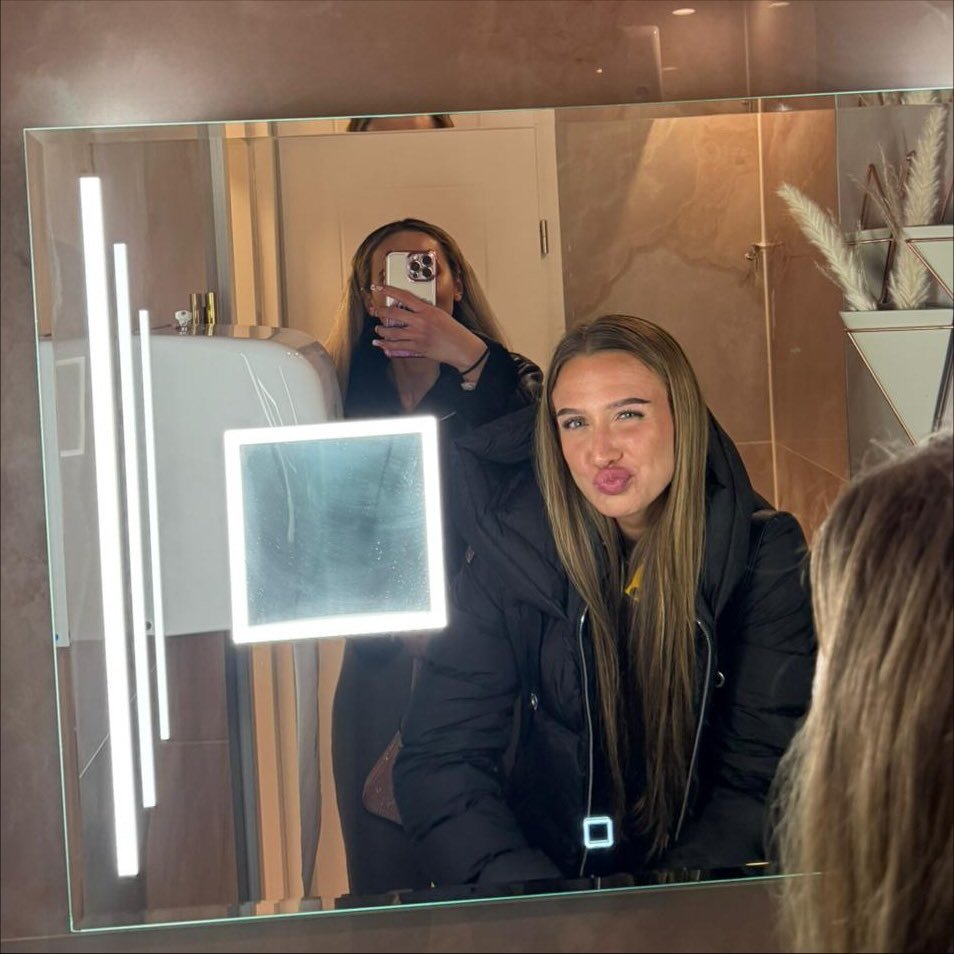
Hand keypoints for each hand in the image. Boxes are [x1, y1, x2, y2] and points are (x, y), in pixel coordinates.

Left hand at [369, 283, 486, 371]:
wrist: (462, 347)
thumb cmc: (454, 331)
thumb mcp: (441, 314)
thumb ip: (426, 311)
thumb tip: (413, 310)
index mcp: (427, 310)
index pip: (404, 296)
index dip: (389, 290)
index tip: (380, 288)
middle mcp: (420, 322)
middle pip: (394, 313)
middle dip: (380, 312)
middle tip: (375, 311)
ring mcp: (417, 335)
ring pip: (392, 332)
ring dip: (382, 330)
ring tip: (378, 329)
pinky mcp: (417, 348)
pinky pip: (397, 346)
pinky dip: (387, 345)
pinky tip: (381, 344)